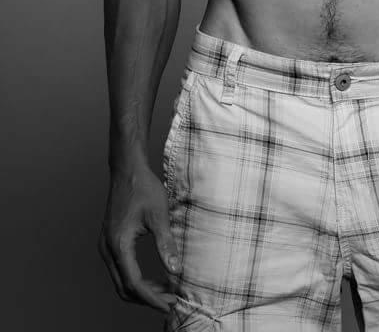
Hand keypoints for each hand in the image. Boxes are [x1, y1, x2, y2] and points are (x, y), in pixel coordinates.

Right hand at [98, 160, 178, 312]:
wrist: (127, 169)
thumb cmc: (143, 188)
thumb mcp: (159, 215)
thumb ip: (166, 244)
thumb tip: (176, 271)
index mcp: (118, 244)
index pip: (134, 283)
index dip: (152, 298)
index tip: (170, 304)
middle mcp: (107, 249)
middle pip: (124, 288)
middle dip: (147, 298)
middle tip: (171, 300)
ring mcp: (106, 246)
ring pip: (120, 281)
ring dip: (142, 290)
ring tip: (166, 290)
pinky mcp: (109, 242)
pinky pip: (120, 269)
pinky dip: (136, 278)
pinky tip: (154, 277)